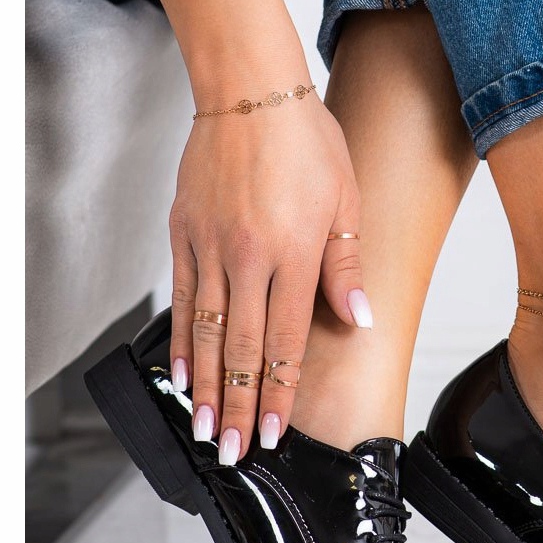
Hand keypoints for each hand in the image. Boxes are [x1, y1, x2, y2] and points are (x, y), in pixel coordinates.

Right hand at [166, 85, 369, 462]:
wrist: (251, 91)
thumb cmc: (307, 142)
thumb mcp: (346, 201)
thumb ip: (345, 265)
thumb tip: (359, 318)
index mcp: (293, 253)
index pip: (287, 341)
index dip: (281, 393)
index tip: (276, 433)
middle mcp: (248, 257)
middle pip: (245, 349)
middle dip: (241, 407)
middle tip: (233, 452)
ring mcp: (211, 247)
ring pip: (209, 332)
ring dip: (208, 387)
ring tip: (204, 428)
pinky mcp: (184, 234)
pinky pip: (184, 299)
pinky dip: (183, 340)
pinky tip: (182, 372)